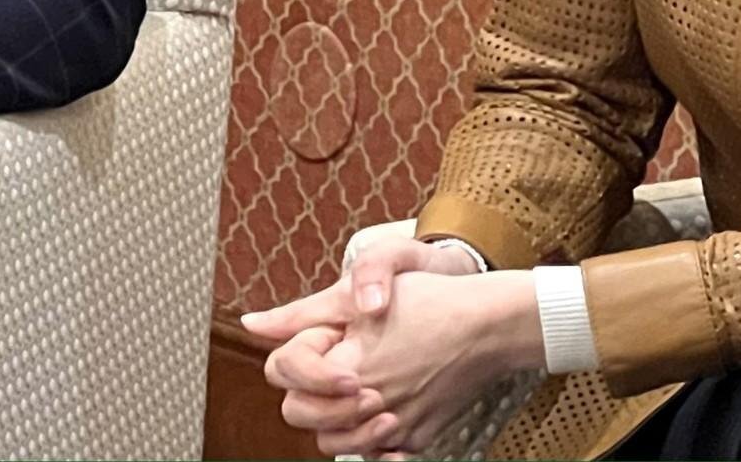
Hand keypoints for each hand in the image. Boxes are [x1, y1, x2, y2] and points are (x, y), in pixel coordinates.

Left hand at [248, 270, 542, 456]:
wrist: (488, 325)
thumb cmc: (430, 301)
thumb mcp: (359, 295)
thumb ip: (301, 316)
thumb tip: (251, 323)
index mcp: (346, 367)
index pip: (285, 374)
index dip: (297, 355)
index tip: (325, 341)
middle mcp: (367, 405)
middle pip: (301, 416)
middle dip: (307, 391)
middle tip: (332, 368)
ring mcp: (393, 426)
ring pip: (335, 441)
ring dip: (335, 417)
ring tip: (355, 387)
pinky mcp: (416, 438)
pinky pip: (377, 454)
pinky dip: (372, 436)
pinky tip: (380, 409)